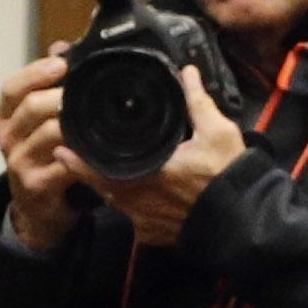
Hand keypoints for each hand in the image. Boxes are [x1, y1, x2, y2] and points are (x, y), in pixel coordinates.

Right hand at [0, 55, 83, 251]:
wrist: (40, 209)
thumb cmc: (46, 156)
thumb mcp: (43, 119)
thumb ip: (51, 84)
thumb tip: (64, 46)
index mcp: (5, 115)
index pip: (12, 88)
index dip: (35, 73)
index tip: (61, 64)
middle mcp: (6, 137)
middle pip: (31, 106)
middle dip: (61, 95)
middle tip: (87, 89)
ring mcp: (18, 163)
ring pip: (49, 133)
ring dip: (75, 123)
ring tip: (97, 114)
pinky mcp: (36, 185)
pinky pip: (63, 164)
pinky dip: (82, 153)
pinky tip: (97, 147)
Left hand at [77, 66, 247, 249]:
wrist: (245, 223)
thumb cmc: (229, 177)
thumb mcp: (217, 133)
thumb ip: (197, 102)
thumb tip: (187, 72)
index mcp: (148, 176)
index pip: (101, 170)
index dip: (79, 161)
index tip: (62, 147)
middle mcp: (140, 203)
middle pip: (101, 188)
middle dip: (87, 171)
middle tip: (70, 154)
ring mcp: (146, 222)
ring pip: (115, 203)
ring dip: (106, 187)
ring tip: (97, 169)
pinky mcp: (155, 235)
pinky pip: (133, 219)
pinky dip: (129, 205)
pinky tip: (132, 192)